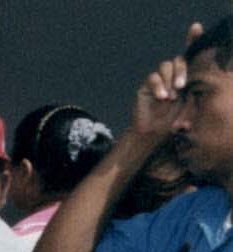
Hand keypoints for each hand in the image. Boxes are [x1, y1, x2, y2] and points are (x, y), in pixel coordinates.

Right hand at [133, 23, 203, 137]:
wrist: (153, 133)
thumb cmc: (174, 120)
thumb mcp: (190, 104)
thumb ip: (193, 91)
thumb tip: (193, 81)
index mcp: (186, 76)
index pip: (190, 55)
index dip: (192, 39)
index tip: (195, 28)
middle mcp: (173, 74)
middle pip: (179, 59)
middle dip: (182, 71)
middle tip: (182, 87)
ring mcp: (159, 79)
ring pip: (166, 66)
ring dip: (170, 80)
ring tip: (171, 97)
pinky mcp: (146, 85)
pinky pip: (153, 78)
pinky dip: (159, 86)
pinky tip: (162, 97)